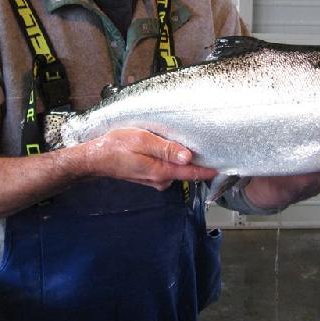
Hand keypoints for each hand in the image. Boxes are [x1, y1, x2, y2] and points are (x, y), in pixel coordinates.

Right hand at [80, 128, 216, 190]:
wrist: (94, 158)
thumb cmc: (115, 147)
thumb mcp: (141, 141)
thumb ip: (165, 148)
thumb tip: (187, 156)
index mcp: (160, 171)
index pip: (191, 173)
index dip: (208, 169)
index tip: (225, 166)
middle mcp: (160, 180)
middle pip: (185, 171)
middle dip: (194, 159)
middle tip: (202, 143)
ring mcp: (154, 180)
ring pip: (175, 169)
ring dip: (179, 157)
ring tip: (177, 141)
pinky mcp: (149, 176)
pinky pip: (166, 168)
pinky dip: (169, 159)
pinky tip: (161, 147)